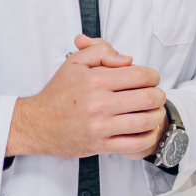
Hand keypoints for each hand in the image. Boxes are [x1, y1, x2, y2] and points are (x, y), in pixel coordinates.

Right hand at [7, 39, 165, 158]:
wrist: (36, 124)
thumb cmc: (58, 93)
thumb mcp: (75, 62)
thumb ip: (101, 51)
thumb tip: (128, 59)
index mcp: (96, 80)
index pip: (141, 75)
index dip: (153, 76)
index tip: (151, 79)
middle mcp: (100, 103)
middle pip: (149, 98)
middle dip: (159, 96)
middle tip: (156, 96)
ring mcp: (101, 126)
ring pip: (146, 121)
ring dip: (157, 116)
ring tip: (154, 112)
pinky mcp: (101, 145)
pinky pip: (135, 144)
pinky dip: (147, 137)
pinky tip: (145, 130)